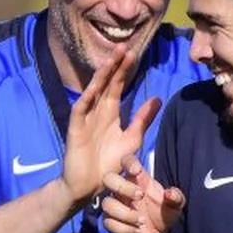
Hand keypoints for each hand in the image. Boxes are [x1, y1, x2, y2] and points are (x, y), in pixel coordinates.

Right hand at [59, 46, 161, 203]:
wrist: (89, 186)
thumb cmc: (108, 163)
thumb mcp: (131, 139)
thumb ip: (143, 119)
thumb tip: (158, 98)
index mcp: (110, 112)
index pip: (117, 85)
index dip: (125, 70)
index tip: (134, 53)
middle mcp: (97, 111)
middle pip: (106, 83)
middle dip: (115, 66)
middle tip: (124, 47)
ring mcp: (85, 119)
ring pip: (93, 92)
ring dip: (102, 76)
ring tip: (112, 60)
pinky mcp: (75, 130)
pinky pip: (80, 111)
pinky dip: (86, 98)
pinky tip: (94, 87)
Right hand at [102, 154, 185, 232]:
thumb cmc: (164, 214)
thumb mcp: (175, 206)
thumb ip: (176, 198)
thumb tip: (170, 193)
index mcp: (138, 180)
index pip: (127, 162)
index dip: (128, 162)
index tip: (136, 170)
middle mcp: (123, 191)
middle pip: (108, 178)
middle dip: (122, 186)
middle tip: (140, 196)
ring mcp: (114, 206)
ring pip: (107, 203)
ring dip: (126, 214)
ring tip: (141, 221)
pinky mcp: (110, 222)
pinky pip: (109, 223)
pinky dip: (124, 229)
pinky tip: (136, 230)